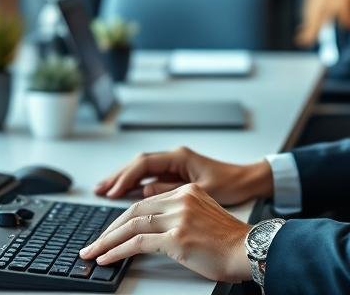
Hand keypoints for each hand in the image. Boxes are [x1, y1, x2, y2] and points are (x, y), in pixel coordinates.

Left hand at [79, 183, 251, 282]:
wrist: (248, 251)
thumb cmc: (229, 242)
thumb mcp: (202, 217)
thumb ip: (179, 215)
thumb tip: (152, 229)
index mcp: (187, 192)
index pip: (145, 202)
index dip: (123, 218)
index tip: (109, 232)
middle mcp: (181, 199)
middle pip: (134, 210)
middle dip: (110, 229)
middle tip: (94, 243)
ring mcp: (178, 217)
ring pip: (132, 225)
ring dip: (107, 241)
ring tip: (93, 253)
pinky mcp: (177, 237)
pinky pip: (138, 242)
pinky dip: (118, 251)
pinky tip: (107, 258)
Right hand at [94, 146, 272, 205]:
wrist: (249, 182)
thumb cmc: (232, 184)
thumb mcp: (202, 191)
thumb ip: (172, 191)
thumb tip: (145, 191)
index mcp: (180, 157)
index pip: (144, 164)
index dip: (126, 177)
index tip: (112, 191)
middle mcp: (175, 157)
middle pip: (139, 164)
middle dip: (118, 176)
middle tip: (100, 189)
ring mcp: (175, 165)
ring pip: (142, 170)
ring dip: (124, 180)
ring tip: (105, 190)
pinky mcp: (177, 174)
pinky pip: (150, 177)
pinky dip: (136, 185)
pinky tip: (125, 194)